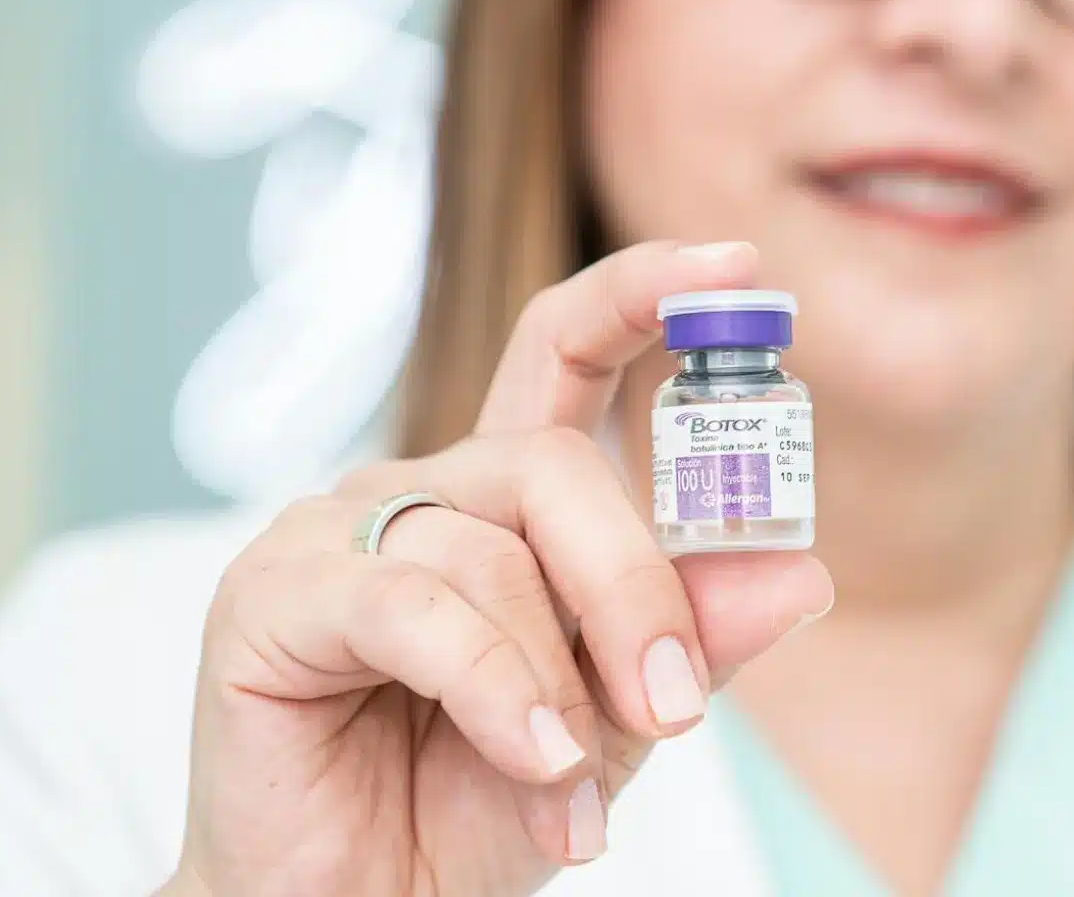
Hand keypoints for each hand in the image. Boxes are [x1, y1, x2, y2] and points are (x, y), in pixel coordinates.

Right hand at [167, 241, 833, 895]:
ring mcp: (334, 531)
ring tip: (576, 784)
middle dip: (635, 586)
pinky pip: (418, 607)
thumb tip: (801, 572)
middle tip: (677, 709)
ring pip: (494, 548)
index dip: (647, 293)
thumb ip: (693, 637)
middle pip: (554, 462)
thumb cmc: (473, 805)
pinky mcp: (271, 594)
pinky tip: (535, 765)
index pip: (569, 351)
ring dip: (562, 679)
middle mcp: (420, 491)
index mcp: (503, 500)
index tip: (742, 267)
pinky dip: (497, 689)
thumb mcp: (618, 721)